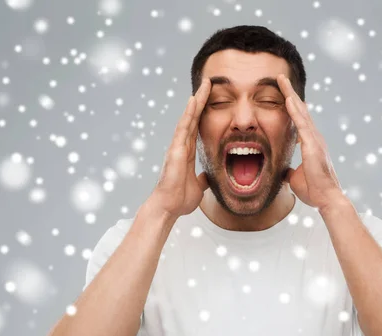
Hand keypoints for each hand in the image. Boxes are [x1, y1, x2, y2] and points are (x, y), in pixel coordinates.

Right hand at [149, 77, 211, 218]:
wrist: (169, 208)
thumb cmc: (180, 199)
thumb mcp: (199, 186)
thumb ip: (203, 178)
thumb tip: (209, 176)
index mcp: (188, 151)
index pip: (198, 125)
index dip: (204, 110)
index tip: (211, 96)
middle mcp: (182, 145)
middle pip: (193, 117)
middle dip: (201, 99)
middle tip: (208, 81)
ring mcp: (177, 146)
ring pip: (188, 119)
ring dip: (196, 101)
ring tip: (204, 84)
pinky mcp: (175, 151)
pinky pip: (183, 129)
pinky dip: (188, 114)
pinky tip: (193, 101)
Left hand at [277, 74, 346, 212]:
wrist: (326, 199)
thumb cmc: (314, 191)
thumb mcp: (295, 178)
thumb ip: (290, 172)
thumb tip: (283, 172)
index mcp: (310, 144)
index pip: (298, 120)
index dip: (291, 106)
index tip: (283, 93)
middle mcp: (314, 138)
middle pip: (300, 110)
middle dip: (290, 93)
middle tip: (280, 77)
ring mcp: (315, 140)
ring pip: (301, 112)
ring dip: (290, 95)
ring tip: (281, 80)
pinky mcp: (313, 145)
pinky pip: (302, 124)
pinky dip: (294, 110)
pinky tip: (288, 98)